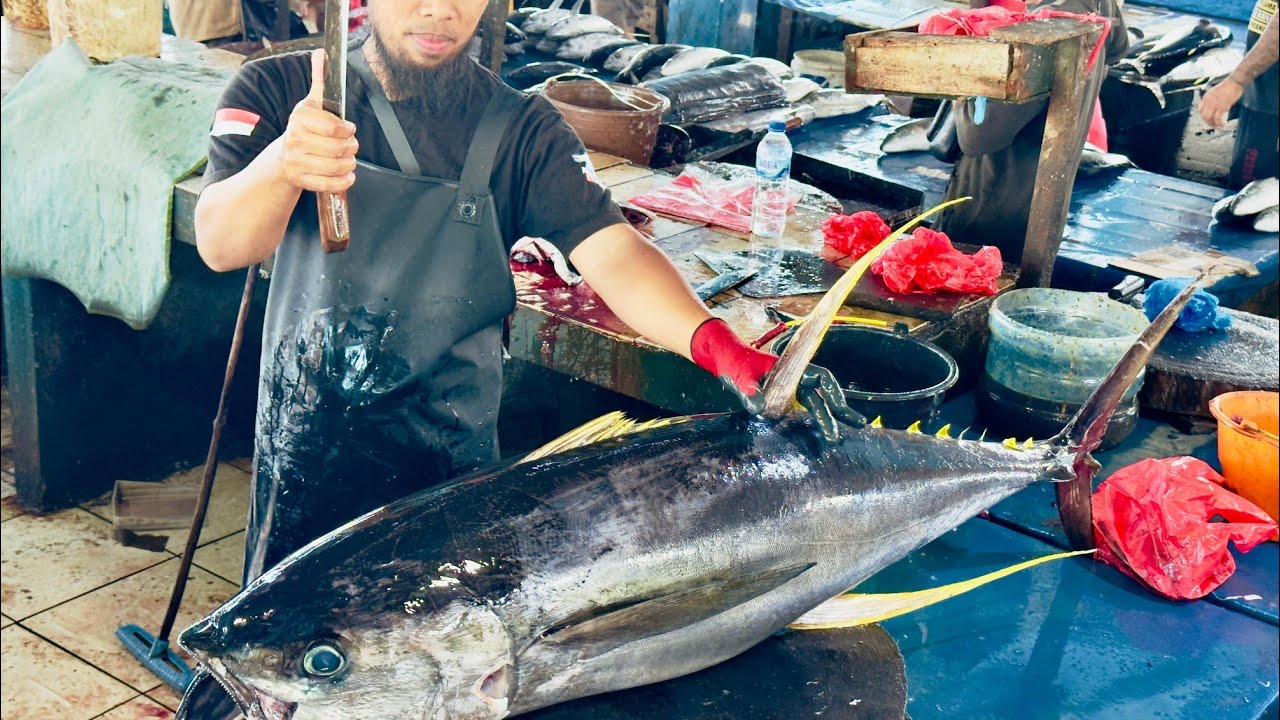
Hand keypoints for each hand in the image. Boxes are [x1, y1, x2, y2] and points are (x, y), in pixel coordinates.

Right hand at [281, 49, 357, 193]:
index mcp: (300, 118)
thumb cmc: (304, 129)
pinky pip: (332, 184)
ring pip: (338, 166)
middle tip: (351, 145)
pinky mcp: (301, 180)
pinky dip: (345, 181)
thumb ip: (319, 79)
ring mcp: (296, 161)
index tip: (348, 129)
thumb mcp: (310, 103)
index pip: (335, 127)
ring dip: (350, 164)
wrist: (282, 158)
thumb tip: (322, 52)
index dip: (347, 129)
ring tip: (348, 159)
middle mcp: (295, 140)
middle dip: (352, 147)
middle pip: (340, 148)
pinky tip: (346, 175)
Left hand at [691, 319, 865, 441]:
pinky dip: (810, 423)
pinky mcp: (779, 402)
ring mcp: (787, 391)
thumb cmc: (735, 363)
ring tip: (842, 436)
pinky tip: (818, 435)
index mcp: (791, 369)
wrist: (723, 361)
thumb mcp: (740, 376)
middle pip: (821, 396)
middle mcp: (793, 380)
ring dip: (828, 419)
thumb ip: (749, 390)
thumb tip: (760, 406)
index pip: (821, 378)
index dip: (833, 392)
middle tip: (857, 425)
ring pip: (813, 406)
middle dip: (839, 411)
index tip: (839, 407)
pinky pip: (799, 413)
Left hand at [1199, 77, 1243, 128]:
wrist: (1235, 81)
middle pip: (1203, 116)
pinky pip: (1217, 118)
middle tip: (1214, 125)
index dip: (1204, 116)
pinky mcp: (1222, 106)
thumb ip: (1213, 100)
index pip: (1200, 110)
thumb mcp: (1216, 92)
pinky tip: (1223, 124)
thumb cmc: (1229, 85)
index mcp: (1206, 97)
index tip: (1208, 119)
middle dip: (1208, 122)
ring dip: (1213, 124)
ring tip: (1218, 126)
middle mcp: (1208, 101)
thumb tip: (1215, 109)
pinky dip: (1219, 123)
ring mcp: (1214, 104)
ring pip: (1209, 119)